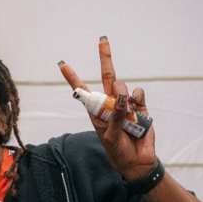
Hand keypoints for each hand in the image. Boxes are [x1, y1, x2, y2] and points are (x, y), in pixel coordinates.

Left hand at [59, 38, 156, 180]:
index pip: (82, 91)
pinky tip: (135, 108)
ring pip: (122, 85)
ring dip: (122, 95)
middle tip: (102, 40)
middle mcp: (109, 103)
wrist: (137, 161)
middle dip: (105, 57)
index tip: (62, 63)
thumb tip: (122, 97)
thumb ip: (114, 117)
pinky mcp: (140, 106)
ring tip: (125, 115)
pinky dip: (136, 98)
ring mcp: (125, 103)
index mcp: (95, 111)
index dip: (72, 77)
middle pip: (107, 76)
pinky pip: (137, 93)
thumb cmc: (117, 151)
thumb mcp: (109, 137)